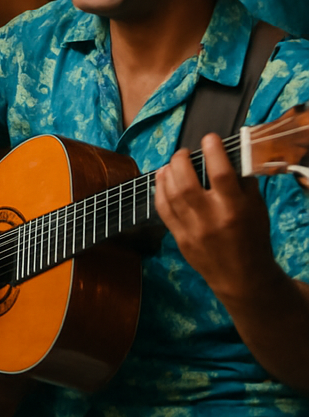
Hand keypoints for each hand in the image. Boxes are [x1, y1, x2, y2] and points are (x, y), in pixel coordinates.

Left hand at [155, 134, 277, 302]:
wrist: (243, 278)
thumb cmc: (253, 239)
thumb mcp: (257, 209)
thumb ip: (243, 182)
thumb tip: (228, 154)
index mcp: (235, 210)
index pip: (221, 174)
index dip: (213, 152)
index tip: (209, 139)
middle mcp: (211, 219)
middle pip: (186, 181)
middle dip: (181, 159)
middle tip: (185, 152)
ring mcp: (192, 229)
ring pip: (170, 193)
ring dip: (167, 172)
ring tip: (172, 163)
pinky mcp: (179, 238)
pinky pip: (162, 209)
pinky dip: (159, 189)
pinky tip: (162, 178)